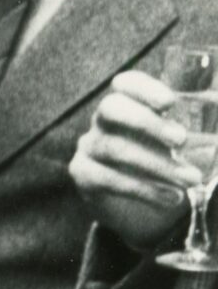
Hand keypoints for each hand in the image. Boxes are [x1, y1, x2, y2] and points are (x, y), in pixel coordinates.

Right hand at [72, 69, 197, 253]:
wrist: (133, 205)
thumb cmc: (164, 159)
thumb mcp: (183, 140)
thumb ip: (209, 124)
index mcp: (130, 103)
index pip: (126, 83)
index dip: (144, 88)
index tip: (170, 103)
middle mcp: (104, 121)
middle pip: (112, 108)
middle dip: (146, 121)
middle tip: (181, 139)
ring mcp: (90, 147)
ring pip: (114, 148)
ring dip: (157, 164)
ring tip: (192, 179)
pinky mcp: (84, 175)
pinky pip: (109, 179)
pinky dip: (145, 190)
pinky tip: (173, 198)